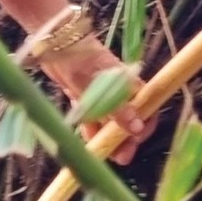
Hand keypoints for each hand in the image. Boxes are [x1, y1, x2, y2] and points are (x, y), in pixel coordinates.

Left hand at [42, 36, 154, 163]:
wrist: (54, 43)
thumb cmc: (80, 59)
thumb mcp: (98, 86)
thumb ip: (118, 108)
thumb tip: (138, 127)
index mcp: (129, 83)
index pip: (147, 107)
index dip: (144, 126)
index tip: (135, 140)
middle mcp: (119, 90)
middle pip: (129, 119)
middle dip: (125, 138)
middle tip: (120, 157)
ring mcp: (102, 94)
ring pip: (109, 121)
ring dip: (106, 136)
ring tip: (101, 150)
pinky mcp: (87, 96)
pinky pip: (94, 117)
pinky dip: (91, 128)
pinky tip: (87, 137)